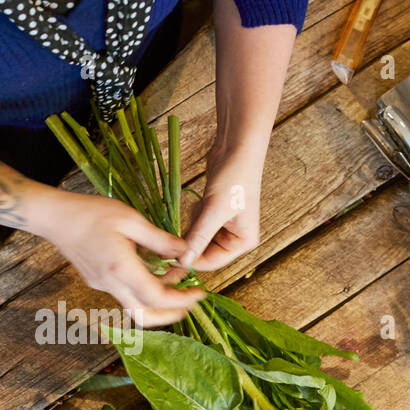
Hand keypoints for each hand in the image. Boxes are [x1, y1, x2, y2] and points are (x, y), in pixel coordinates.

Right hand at [36, 191, 203, 326]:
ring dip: (156, 302)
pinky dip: (141, 290)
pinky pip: (124, 294)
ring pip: (134, 308)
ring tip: (174, 283)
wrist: (55, 218)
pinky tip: (151, 272)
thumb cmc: (90, 213)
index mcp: (121, 269)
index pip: (158, 298)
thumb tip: (185, 252)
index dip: (182, 300)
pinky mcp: (96, 281)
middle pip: (145, 315)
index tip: (199, 293)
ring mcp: (101, 285)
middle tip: (190, 302)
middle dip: (171, 314)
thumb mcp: (130, 219)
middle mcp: (111, 284)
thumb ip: (159, 240)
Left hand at [180, 136, 264, 270]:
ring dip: (191, 226)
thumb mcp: (214, 210)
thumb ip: (198, 237)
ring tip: (201, 206)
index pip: (211, 262)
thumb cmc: (234, 177)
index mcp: (243, 242)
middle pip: (203, 251)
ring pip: (197, 237)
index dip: (189, 261)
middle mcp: (236, 237)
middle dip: (189, 241)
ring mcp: (225, 225)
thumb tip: (183, 262)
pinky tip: (202, 200)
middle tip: (171, 237)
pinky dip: (193, 215)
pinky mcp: (215, 212)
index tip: (166, 259)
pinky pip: (197, 223)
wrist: (238, 147)